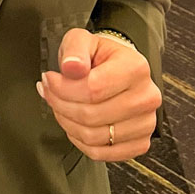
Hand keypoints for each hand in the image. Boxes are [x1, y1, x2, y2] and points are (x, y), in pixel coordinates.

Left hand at [36, 27, 160, 162]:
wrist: (118, 68)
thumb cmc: (101, 56)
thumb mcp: (83, 39)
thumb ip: (75, 49)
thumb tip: (72, 67)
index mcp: (135, 68)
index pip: (93, 89)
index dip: (63, 88)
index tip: (48, 79)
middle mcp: (146, 97)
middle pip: (92, 115)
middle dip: (61, 105)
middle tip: (49, 93)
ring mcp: (145, 123)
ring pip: (94, 137)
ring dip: (67, 123)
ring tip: (59, 106)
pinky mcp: (140, 143)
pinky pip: (102, 153)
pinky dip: (80, 142)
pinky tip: (74, 124)